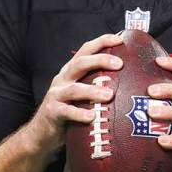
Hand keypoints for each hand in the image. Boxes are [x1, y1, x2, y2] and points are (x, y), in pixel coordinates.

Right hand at [25, 33, 123, 153]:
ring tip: (109, 95)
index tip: (120, 39)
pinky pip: (66, 111)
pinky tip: (92, 116)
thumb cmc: (69, 112)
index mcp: (71, 71)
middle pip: (80, 63)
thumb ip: (97, 84)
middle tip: (119, 64)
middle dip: (100, 60)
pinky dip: (80, 113)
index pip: (86, 50)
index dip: (102, 42)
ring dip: (93, 90)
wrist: (41, 133)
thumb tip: (129, 81)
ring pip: (75, 89)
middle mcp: (63, 79)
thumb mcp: (81, 94)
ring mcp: (56, 95)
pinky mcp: (52, 111)